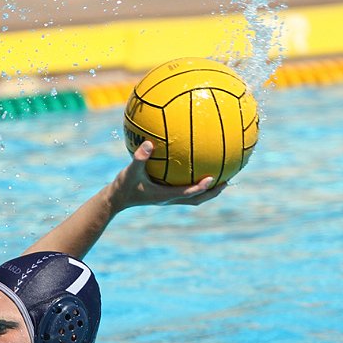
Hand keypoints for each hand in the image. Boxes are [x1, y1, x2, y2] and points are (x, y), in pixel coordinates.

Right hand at [108, 141, 225, 212]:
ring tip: (218, 179)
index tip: (213, 179)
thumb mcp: (129, 172)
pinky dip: (193, 184)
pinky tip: (192, 171)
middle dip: (212, 192)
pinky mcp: (164, 195)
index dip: (201, 187)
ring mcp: (167, 199)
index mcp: (164, 195)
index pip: (187, 193)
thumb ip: (139, 158)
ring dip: (206, 191)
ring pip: (193, 198)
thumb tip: (149, 142)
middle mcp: (169, 199)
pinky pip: (183, 190)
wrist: (115, 200)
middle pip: (197, 199)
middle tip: (227, 181)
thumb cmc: (123, 186)